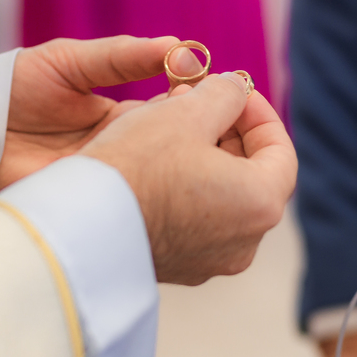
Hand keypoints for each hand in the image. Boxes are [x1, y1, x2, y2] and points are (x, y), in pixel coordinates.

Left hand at [0, 35, 201, 189]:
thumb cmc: (13, 85)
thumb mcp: (72, 61)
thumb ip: (124, 57)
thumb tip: (180, 46)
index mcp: (123, 116)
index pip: (177, 113)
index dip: (201, 107)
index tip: (223, 97)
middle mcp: (122, 149)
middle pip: (175, 150)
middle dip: (198, 142)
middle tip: (217, 130)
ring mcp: (106, 179)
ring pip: (155, 179)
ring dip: (175, 170)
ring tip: (195, 156)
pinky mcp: (85, 202)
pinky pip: (120, 202)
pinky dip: (141, 195)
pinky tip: (159, 185)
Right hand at [79, 71, 296, 283]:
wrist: (75, 225)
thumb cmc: (136, 165)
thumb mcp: (186, 111)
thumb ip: (225, 94)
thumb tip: (236, 90)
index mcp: (259, 204)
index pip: (281, 151)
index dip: (258, 112)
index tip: (232, 89)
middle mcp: (244, 242)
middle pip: (252, 174)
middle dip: (228, 131)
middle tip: (199, 100)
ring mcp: (210, 260)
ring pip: (222, 196)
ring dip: (205, 157)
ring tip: (172, 125)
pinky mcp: (177, 267)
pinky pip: (195, 220)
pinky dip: (186, 187)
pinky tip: (154, 161)